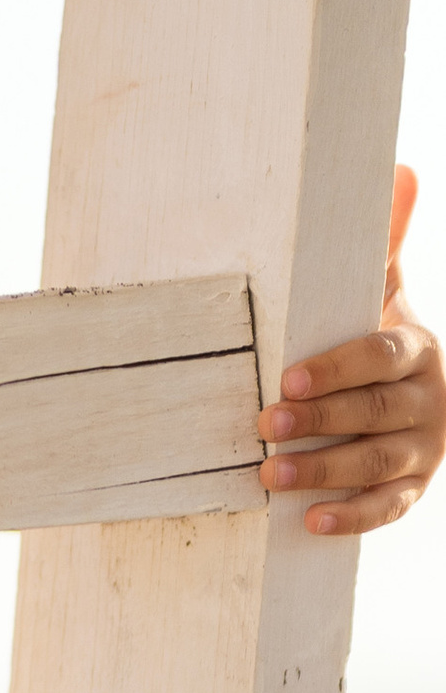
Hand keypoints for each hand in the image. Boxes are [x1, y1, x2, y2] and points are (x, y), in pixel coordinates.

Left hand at [260, 164, 442, 534]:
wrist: (419, 392)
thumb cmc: (379, 336)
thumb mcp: (382, 291)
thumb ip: (383, 241)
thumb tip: (399, 170)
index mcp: (419, 348)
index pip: (381, 357)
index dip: (336, 368)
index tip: (287, 378)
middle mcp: (430, 400)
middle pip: (376, 411)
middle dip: (321, 421)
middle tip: (264, 426)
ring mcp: (424, 448)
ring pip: (377, 464)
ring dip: (323, 472)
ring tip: (267, 477)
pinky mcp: (414, 487)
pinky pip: (388, 508)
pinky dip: (351, 518)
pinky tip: (309, 522)